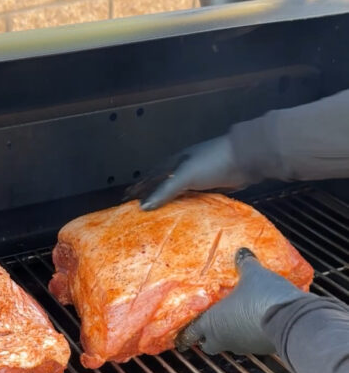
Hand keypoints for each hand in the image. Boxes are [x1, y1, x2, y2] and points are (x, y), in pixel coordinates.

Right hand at [126, 135, 250, 210]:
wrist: (246, 159)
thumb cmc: (213, 162)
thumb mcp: (185, 175)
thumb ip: (165, 190)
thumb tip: (142, 207)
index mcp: (174, 162)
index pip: (150, 176)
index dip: (138, 187)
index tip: (126, 198)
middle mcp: (184, 168)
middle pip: (162, 182)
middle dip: (149, 194)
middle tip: (138, 208)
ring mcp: (198, 176)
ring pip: (177, 191)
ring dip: (167, 200)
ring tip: (157, 213)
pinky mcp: (212, 185)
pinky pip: (192, 198)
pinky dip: (184, 205)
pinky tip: (182, 213)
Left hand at [176, 248, 305, 355]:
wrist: (291, 319)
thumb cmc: (262, 297)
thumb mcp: (252, 274)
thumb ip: (244, 264)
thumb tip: (242, 253)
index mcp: (212, 323)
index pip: (191, 334)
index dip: (186, 334)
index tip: (182, 335)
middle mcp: (224, 339)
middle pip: (208, 344)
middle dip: (207, 337)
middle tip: (210, 324)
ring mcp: (243, 346)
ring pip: (229, 344)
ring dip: (230, 334)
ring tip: (235, 318)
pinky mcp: (261, 349)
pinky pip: (249, 342)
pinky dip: (248, 334)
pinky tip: (255, 321)